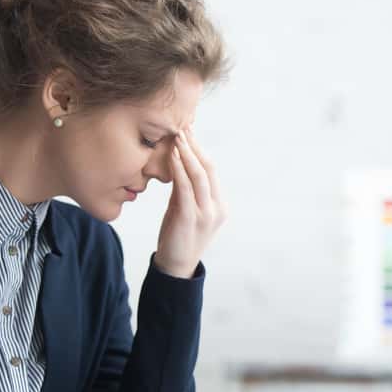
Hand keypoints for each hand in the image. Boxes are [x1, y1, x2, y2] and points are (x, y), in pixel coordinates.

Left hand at [154, 128, 225, 277]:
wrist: (175, 266)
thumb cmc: (178, 235)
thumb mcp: (184, 208)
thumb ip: (184, 188)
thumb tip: (177, 163)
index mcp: (220, 204)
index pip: (212, 170)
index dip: (200, 149)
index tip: (188, 131)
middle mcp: (217, 207)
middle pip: (209, 168)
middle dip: (195, 146)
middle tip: (183, 126)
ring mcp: (206, 213)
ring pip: (200, 175)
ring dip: (188, 153)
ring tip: (178, 135)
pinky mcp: (191, 218)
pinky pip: (185, 188)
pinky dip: (179, 169)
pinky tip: (172, 155)